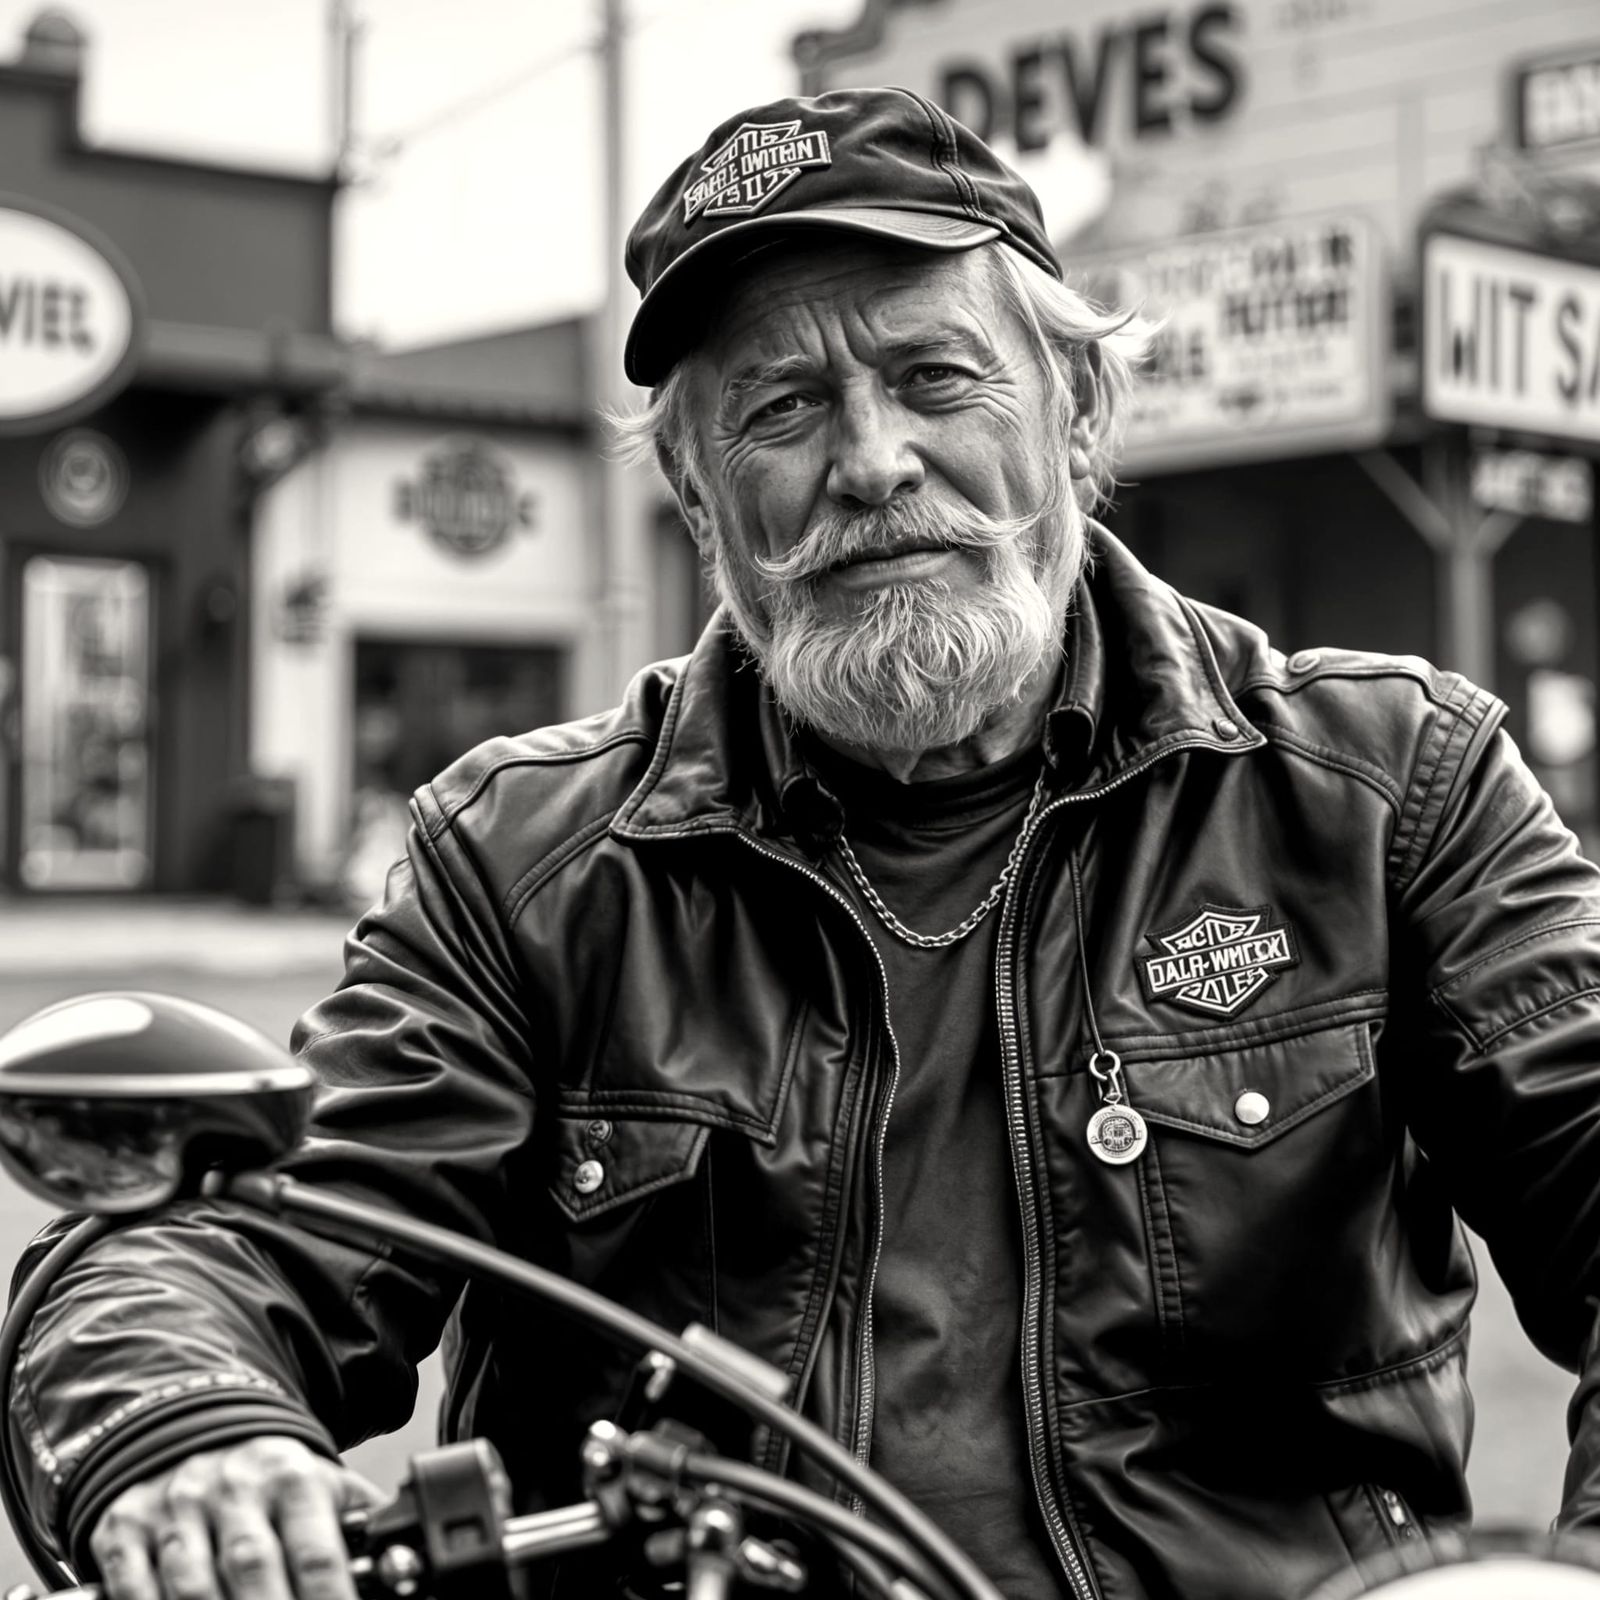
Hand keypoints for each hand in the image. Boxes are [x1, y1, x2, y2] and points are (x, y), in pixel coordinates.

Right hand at [89, 1435, 380, 1599]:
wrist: (195, 1423)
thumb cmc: (269, 1477)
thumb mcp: (318, 1483)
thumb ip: (356, 1518)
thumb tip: (404, 1553)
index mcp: (291, 1478)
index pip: (317, 1551)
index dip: (331, 1597)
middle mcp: (233, 1488)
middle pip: (253, 1566)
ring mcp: (176, 1507)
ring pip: (191, 1582)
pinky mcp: (123, 1527)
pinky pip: (131, 1584)